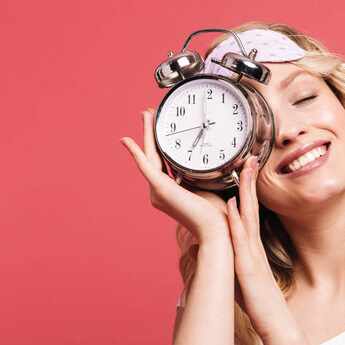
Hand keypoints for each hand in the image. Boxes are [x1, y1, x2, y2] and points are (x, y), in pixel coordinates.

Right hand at [119, 108, 228, 242]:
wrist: (216, 232)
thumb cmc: (217, 217)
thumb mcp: (210, 189)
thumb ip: (204, 175)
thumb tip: (215, 161)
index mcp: (170, 192)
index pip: (161, 162)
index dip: (159, 143)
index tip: (160, 127)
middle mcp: (160, 192)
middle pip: (152, 155)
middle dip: (150, 132)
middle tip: (149, 113)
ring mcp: (158, 192)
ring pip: (149, 156)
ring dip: (146, 133)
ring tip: (146, 115)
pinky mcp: (161, 190)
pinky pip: (145, 166)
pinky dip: (135, 153)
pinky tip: (127, 141)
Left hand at [226, 156, 290, 338]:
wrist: (272, 318)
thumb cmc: (254, 297)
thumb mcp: (238, 270)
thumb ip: (225, 253)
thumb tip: (204, 242)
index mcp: (249, 243)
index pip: (247, 209)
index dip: (245, 188)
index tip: (243, 168)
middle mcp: (252, 242)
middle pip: (250, 205)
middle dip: (249, 181)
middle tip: (248, 157)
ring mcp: (251, 252)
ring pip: (248, 215)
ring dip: (245, 192)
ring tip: (243, 170)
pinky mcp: (248, 265)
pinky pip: (242, 239)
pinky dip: (237, 221)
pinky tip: (232, 206)